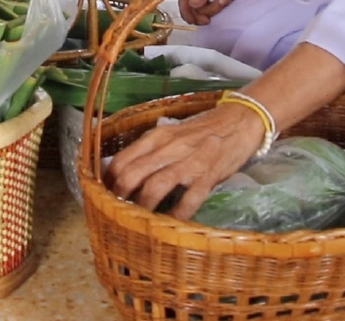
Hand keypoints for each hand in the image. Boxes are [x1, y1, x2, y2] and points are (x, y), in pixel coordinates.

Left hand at [105, 102, 264, 218]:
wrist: (240, 120)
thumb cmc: (203, 130)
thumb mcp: (171, 135)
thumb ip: (150, 152)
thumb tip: (124, 175)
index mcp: (156, 137)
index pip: (121, 161)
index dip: (108, 183)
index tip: (104, 198)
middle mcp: (167, 148)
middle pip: (131, 175)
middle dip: (119, 199)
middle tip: (116, 214)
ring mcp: (188, 162)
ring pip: (153, 187)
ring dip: (142, 208)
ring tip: (137, 222)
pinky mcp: (208, 175)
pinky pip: (188, 200)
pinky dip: (176, 215)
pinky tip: (170, 224)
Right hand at [178, 0, 252, 25]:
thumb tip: (193, 4)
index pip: (184, 1)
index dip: (186, 12)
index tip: (192, 21)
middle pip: (195, 10)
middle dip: (202, 15)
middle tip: (207, 20)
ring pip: (208, 11)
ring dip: (217, 5)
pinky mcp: (222, 0)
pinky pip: (220, 9)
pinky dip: (226, 1)